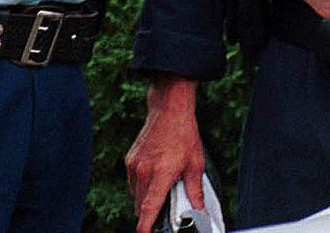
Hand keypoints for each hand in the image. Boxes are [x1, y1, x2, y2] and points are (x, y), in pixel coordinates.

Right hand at [126, 78, 204, 232]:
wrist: (169, 109)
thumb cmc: (184, 134)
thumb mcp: (195, 164)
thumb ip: (195, 191)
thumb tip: (200, 211)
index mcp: (161, 174)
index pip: (149, 209)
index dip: (145, 227)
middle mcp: (144, 171)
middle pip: (140, 206)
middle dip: (150, 213)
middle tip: (164, 209)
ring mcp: (134, 164)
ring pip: (135, 195)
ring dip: (145, 199)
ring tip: (162, 188)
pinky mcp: (130, 158)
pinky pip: (132, 182)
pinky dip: (140, 186)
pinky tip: (154, 177)